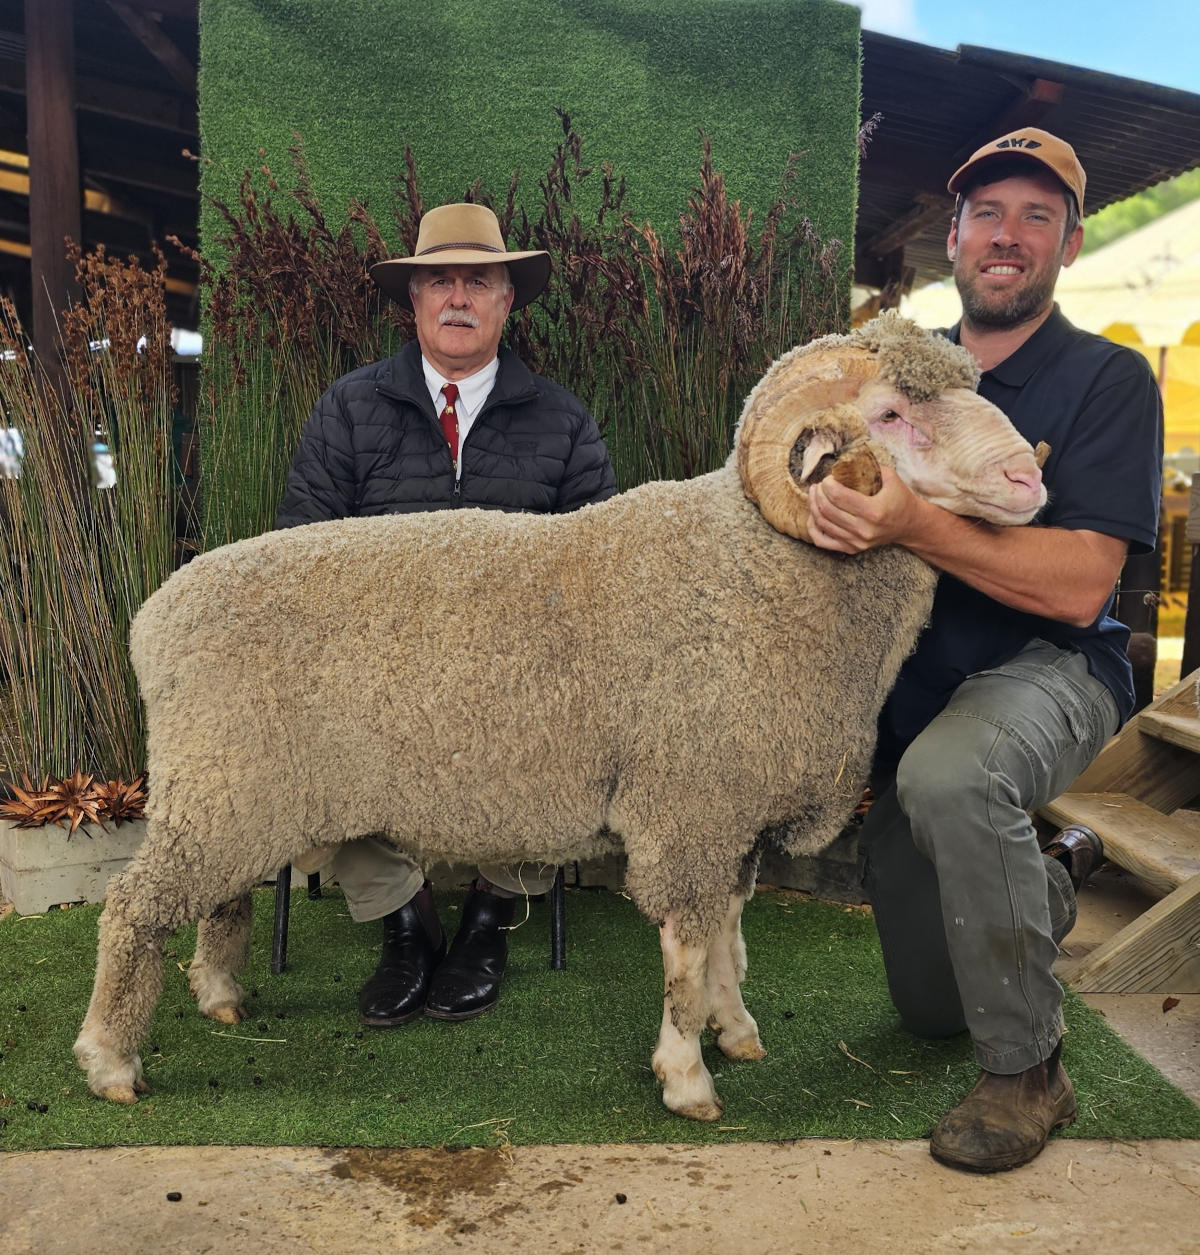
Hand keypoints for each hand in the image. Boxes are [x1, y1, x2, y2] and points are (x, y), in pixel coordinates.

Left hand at [807, 466, 922, 552]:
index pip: (839, 496)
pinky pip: (822, 541)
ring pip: (822, 523)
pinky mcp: (852, 549)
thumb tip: (845, 460)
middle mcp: (864, 529)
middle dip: (818, 493)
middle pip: (827, 510)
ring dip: (813, 506)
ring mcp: (857, 542)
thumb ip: (869, 466)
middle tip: (819, 484)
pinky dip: (813, 527)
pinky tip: (814, 514)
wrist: (909, 525)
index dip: (827, 485)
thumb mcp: (889, 477)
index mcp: (874, 511)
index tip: (828, 478)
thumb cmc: (899, 498)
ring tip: (815, 494)